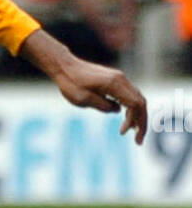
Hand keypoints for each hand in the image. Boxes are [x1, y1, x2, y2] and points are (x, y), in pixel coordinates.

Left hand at [21, 31, 147, 142]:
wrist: (65, 67)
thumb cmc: (71, 83)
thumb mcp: (84, 99)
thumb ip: (103, 106)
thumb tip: (117, 110)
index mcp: (114, 84)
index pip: (135, 103)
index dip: (135, 121)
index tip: (125, 134)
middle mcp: (121, 79)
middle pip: (140, 102)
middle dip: (141, 122)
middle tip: (138, 141)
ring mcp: (119, 79)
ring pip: (137, 98)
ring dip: (138, 116)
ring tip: (134, 133)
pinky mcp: (115, 80)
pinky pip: (129, 95)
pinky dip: (131, 109)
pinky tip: (127, 121)